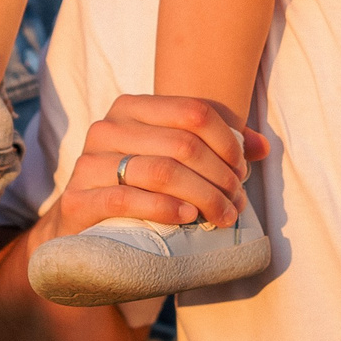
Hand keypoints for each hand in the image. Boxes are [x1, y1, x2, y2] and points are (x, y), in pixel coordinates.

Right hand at [44, 94, 268, 236]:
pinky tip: (187, 218)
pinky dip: (165, 209)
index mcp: (131, 108)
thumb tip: (262, 146)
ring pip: (161, 171)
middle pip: (182, 144)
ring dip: (203, 196)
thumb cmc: (141, 191)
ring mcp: (88, 163)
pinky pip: (128, 198)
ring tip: (223, 215)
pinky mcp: (78, 200)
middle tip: (238, 201)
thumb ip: (216, 149)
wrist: (86, 232)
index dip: (227, 142)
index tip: (243, 171)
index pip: (193, 111)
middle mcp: (107, 128)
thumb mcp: (176, 163)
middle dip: (220, 176)